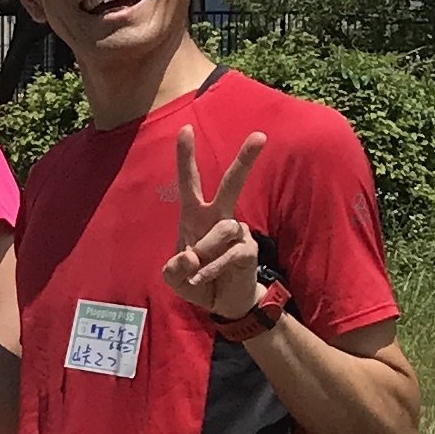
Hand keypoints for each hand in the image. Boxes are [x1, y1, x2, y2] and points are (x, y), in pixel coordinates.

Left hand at [164, 126, 271, 319]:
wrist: (223, 304)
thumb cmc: (197, 281)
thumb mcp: (175, 278)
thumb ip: (174, 268)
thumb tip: (190, 256)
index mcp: (195, 217)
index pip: (190, 182)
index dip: (186, 157)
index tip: (186, 129)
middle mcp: (218, 218)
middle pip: (232, 184)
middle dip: (245, 161)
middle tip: (260, 135)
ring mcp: (237, 233)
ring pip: (223, 229)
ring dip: (205, 252)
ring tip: (198, 273)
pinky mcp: (249, 250)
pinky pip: (229, 254)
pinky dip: (212, 270)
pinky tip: (204, 280)